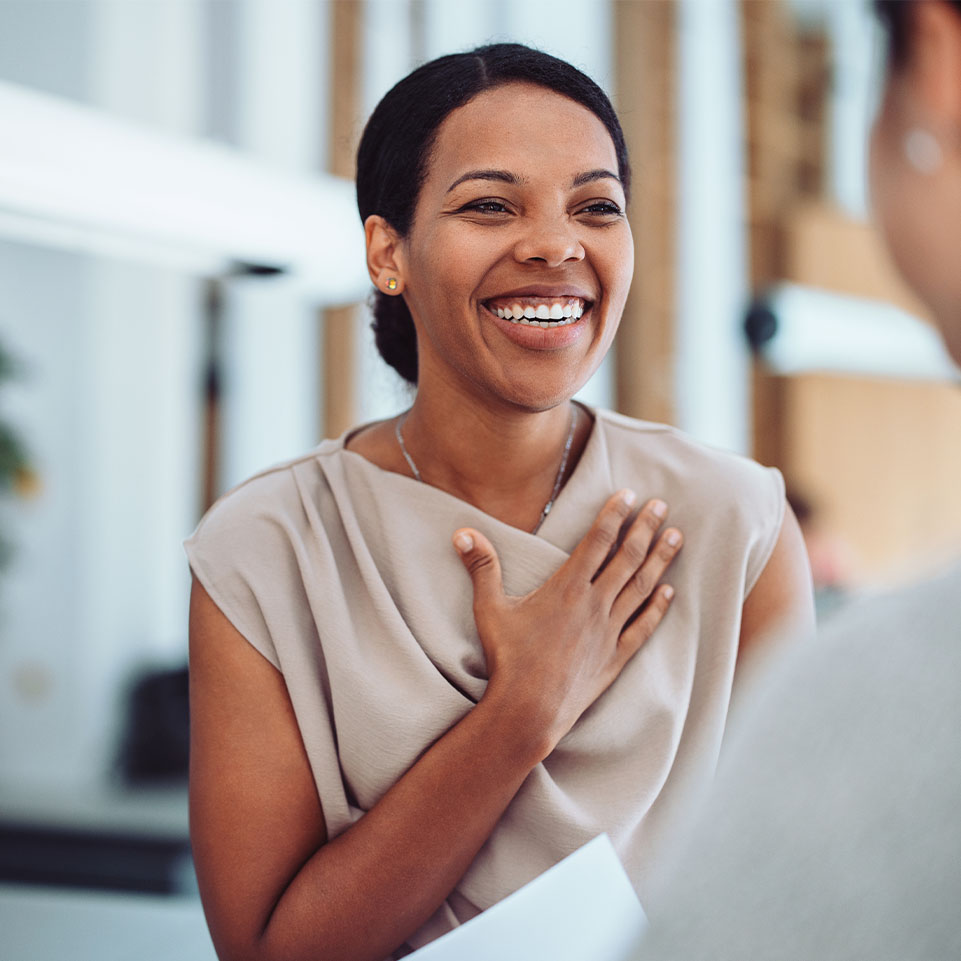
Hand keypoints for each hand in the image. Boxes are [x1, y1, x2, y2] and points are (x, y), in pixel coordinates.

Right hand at [453, 491, 681, 756]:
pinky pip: (643, 627)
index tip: (629, 494)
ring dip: (660, 560)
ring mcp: (608, 632)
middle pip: (628, 557)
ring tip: (676, 537)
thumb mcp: (489, 609)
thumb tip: (462, 532)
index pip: (598, 541)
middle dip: (645, 528)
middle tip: (662, 505)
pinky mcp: (614, 658)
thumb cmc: (508, 659)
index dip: (614, 514)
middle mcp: (594, 604)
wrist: (529, 710)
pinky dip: (658, 608)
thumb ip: (481, 567)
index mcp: (567, 588)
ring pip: (642, 587)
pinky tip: (670, 592)